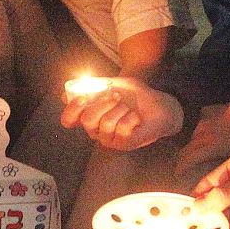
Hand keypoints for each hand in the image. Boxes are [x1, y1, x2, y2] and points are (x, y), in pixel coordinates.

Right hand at [60, 77, 182, 149]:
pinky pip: (122, 128)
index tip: (82, 97)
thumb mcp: (116, 84)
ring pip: (105, 123)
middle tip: (116, 96)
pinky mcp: (124, 144)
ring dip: (120, 109)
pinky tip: (137, 118)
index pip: (68, 120)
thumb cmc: (136, 96)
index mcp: (90, 116)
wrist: (161, 106)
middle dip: (102, 104)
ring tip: (129, 108)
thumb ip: (96, 84)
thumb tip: (75, 84)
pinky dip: (132, 117)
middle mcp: (96, 130)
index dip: (71, 109)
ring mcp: (110, 139)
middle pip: (86, 120)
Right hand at [174, 100, 229, 177]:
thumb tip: (208, 179)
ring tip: (203, 153)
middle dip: (187, 159)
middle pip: (187, 148)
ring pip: (195, 135)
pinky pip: (202, 122)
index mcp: (208, 145)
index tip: (180, 176)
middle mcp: (203, 130)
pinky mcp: (214, 109)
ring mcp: (207, 118)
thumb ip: (217, 167)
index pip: (185, 160)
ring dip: (196, 145)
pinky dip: (204, 131)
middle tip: (188, 169)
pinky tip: (212, 134)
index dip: (180, 169)